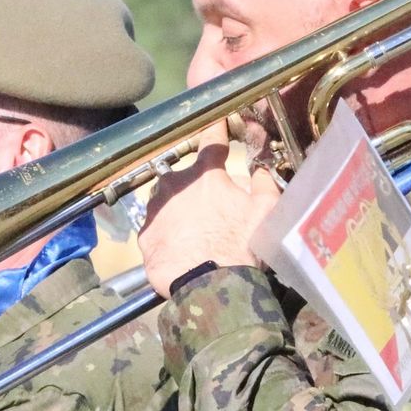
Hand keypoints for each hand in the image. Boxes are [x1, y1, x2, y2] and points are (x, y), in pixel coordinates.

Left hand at [139, 125, 280, 296]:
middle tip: (210, 205)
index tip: (217, 123)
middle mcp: (174, 185)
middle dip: (195, 184)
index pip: (210, 139)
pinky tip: (178, 245)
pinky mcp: (144, 236)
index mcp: (205, 174)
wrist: (209, 287)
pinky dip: (165, 231)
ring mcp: (155, 210)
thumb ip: (263, 183)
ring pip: (164, 199)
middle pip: (183, 174)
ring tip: (192, 228)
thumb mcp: (267, 211)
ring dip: (176, 206)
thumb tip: (259, 170)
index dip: (215, 129)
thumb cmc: (242, 246)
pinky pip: (155, 226)